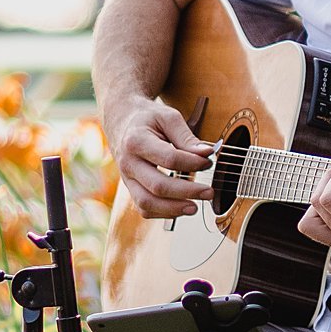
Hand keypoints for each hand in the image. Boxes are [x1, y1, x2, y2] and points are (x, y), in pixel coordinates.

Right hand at [112, 99, 211, 218]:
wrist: (121, 123)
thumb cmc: (147, 119)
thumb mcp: (168, 118)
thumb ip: (187, 137)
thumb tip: (206, 154)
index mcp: (136, 141)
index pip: (169, 159)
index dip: (192, 163)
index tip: (208, 161)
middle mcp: (128, 163)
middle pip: (158, 186)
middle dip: (187, 192)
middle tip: (209, 192)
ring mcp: (127, 179)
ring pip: (147, 203)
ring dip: (173, 209)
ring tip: (195, 208)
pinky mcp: (131, 189)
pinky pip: (144, 209)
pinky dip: (163, 213)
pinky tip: (181, 207)